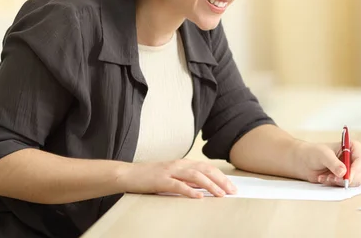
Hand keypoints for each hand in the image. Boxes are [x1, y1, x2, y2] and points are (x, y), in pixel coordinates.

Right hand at [117, 159, 236, 197]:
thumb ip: (188, 180)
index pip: (208, 168)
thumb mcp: (173, 176)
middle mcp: (179, 164)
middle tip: (232, 191)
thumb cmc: (151, 177)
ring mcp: (170, 171)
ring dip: (210, 185)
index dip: (221, 176)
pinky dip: (190, 190)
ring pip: (195, 176)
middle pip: (205, 170)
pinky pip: (178, 185)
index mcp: (184, 163)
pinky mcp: (161, 180)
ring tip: (220, 194)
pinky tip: (199, 197)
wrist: (129, 174)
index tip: (232, 186)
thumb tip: (206, 188)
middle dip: (221, 181)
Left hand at [296, 140, 360, 186]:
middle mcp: (355, 159)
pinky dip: (335, 185)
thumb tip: (343, 172)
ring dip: (339, 182)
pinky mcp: (346, 179)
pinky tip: (324, 178)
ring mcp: (352, 170)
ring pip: (354, 181)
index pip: (360, 160)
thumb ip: (333, 163)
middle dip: (348, 178)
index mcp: (352, 147)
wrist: (305, 162)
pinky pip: (345, 186)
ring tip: (326, 177)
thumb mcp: (323, 155)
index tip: (347, 177)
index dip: (356, 170)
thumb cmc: (315, 153)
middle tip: (334, 179)